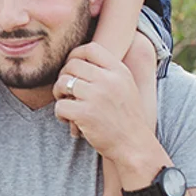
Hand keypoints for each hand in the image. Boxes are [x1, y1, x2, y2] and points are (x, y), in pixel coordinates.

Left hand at [52, 41, 149, 156]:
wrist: (135, 146)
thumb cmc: (127, 118)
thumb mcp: (126, 87)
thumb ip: (109, 72)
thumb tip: (78, 58)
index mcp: (119, 71)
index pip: (90, 48)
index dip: (75, 54)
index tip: (71, 67)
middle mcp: (108, 80)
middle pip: (72, 65)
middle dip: (64, 76)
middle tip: (66, 90)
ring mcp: (96, 96)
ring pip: (62, 83)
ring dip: (59, 94)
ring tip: (67, 104)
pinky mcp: (84, 114)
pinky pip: (60, 105)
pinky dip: (60, 113)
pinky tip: (69, 121)